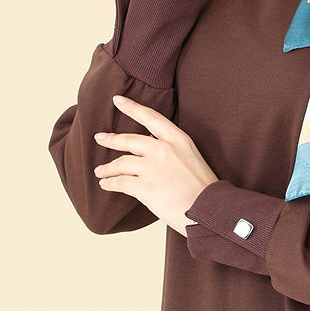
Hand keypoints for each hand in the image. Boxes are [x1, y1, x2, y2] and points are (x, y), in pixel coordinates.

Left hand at [93, 94, 218, 236]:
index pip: (150, 117)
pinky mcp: (145, 187)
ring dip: (107, 168)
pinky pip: (120, 183)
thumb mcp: (192, 158)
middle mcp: (163, 150)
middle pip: (129, 140)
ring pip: (120, 163)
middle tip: (100, 138)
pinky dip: (110, 184)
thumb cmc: (204, 189)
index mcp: (178, 140)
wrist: (209, 210)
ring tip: (100, 171)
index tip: (117, 100)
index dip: (132, 107)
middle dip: (111, 139)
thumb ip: (173, 151)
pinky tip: (106, 184)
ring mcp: (153, 168)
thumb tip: (151, 154)